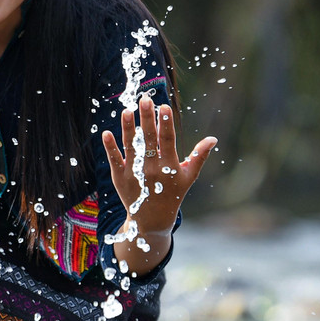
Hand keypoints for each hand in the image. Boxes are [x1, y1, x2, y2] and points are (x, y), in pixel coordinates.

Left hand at [101, 95, 215, 236]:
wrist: (152, 220)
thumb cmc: (173, 194)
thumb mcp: (188, 177)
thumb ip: (199, 156)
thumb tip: (213, 139)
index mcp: (170, 167)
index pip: (168, 141)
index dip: (166, 124)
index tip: (164, 107)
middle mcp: (152, 169)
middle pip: (149, 140)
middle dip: (147, 119)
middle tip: (144, 99)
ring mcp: (135, 173)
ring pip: (131, 146)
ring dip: (128, 128)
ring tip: (127, 110)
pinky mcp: (120, 177)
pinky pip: (114, 159)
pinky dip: (110, 147)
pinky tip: (106, 133)